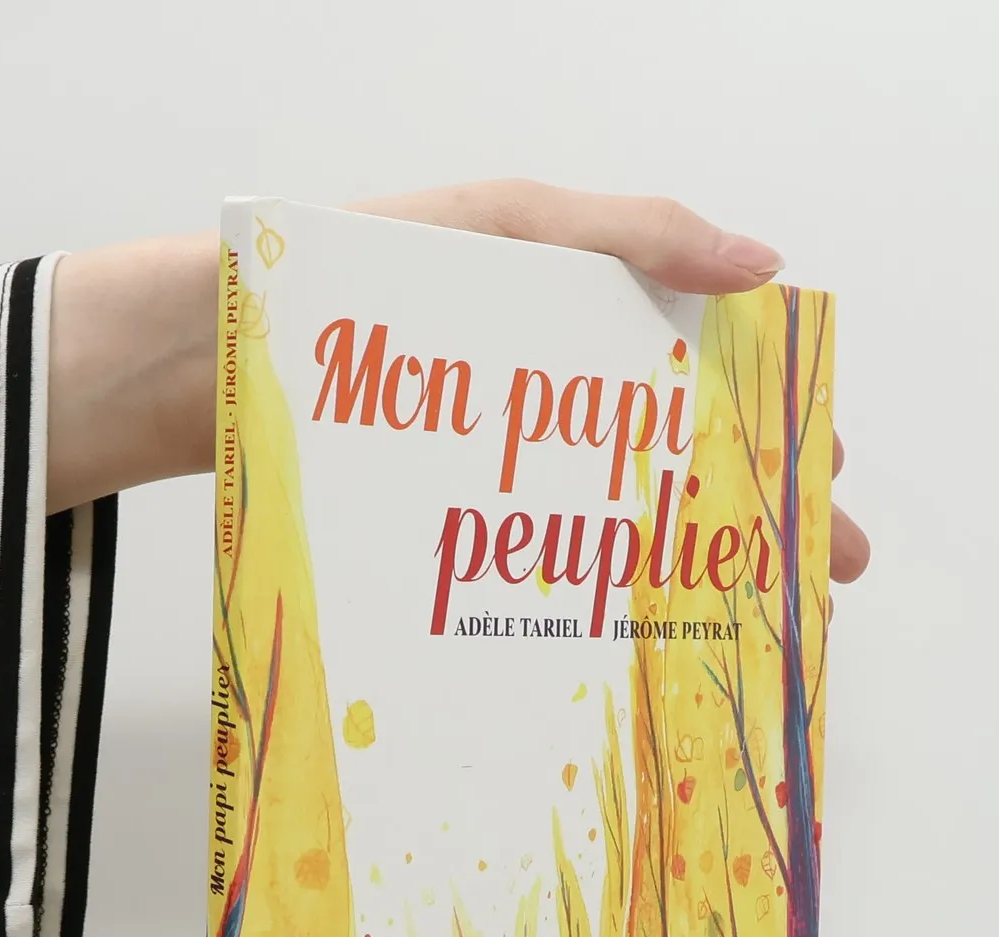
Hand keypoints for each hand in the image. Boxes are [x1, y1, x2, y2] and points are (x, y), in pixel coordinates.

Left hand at [48, 181, 867, 585]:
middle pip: (659, 465)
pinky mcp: (423, 531)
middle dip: (744, 523)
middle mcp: (526, 404)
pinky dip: (575, 605)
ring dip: (672, 582)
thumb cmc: (333, 277)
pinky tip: (615, 649)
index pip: (691, 373)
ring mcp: (476, 475)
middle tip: (812, 585)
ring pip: (598, 531)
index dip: (764, 425)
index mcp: (557, 317)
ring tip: (733, 631)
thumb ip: (624, 233)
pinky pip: (517, 569)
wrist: (177, 362)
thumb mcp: (493, 225)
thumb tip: (762, 263)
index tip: (822, 480)